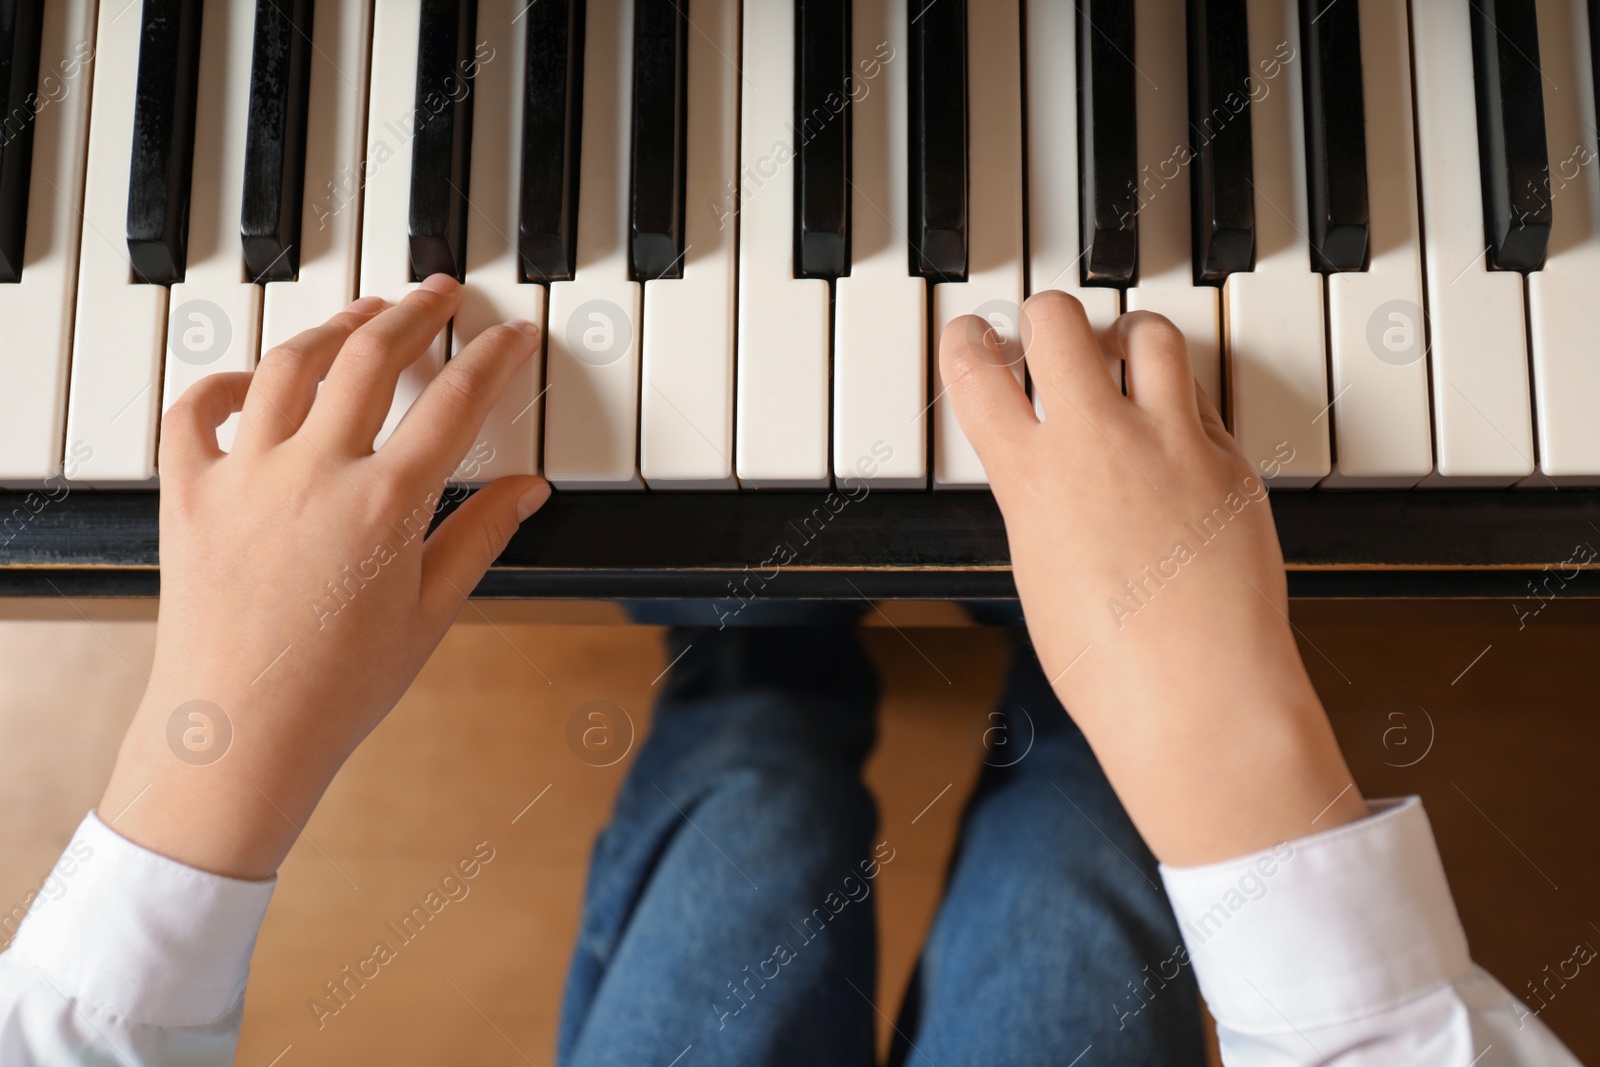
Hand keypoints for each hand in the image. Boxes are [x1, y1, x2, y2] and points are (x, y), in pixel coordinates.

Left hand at [99, 275, 548, 879]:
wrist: (239, 736)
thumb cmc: (337, 690)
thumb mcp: (430, 615)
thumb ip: (479, 538)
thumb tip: (528, 490)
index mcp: (384, 506)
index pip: (455, 403)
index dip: (495, 358)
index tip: (513, 336)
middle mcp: (313, 474)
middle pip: (371, 357)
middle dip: (415, 313)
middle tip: (440, 295)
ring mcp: (244, 477)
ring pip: (290, 364)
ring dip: (334, 328)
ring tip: (364, 317)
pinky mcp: (190, 493)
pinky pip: (197, 410)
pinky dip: (228, 381)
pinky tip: (256, 379)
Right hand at [941, 292, 1364, 865]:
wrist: (1198, 696)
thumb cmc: (1110, 666)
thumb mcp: (1038, 573)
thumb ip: (1037, 503)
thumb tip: (1046, 469)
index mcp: (1030, 478)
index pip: (976, 370)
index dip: (967, 340)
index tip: (974, 335)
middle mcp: (1097, 442)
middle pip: (1059, 320)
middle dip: (1046, 317)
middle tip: (1048, 331)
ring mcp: (1171, 443)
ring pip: (1147, 332)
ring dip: (1125, 335)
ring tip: (1122, 352)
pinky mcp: (1231, 460)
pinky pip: (1203, 396)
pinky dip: (1181, 396)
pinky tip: (1174, 425)